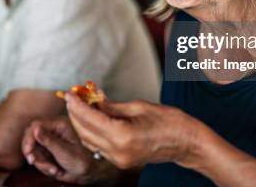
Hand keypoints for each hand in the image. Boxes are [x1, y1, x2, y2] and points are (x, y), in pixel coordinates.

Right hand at [22, 115, 116, 183]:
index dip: (29, 138)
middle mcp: (53, 130)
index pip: (36, 125)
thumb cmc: (82, 160)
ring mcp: (50, 141)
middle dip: (32, 152)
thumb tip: (35, 129)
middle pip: (31, 137)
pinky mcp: (48, 151)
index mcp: (59, 125)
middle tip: (34, 161)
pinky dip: (43, 166)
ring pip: (33, 150)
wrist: (88, 173)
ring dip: (40, 162)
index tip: (28, 151)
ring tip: (54, 169)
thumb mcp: (64, 151)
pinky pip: (38, 158)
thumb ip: (48, 140)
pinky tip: (55, 170)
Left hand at [65, 93, 198, 169]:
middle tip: (73, 97)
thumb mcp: (138, 106)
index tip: (69, 93)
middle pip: (85, 132)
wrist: (186, 143)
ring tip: (81, 105)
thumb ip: (111, 106)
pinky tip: (93, 118)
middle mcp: (117, 151)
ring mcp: (119, 159)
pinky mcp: (121, 161)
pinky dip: (92, 132)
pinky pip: (98, 146)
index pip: (90, 119)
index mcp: (122, 135)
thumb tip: (92, 100)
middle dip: (76, 113)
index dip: (77, 105)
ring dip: (81, 123)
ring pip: (89, 141)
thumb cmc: (168, 120)